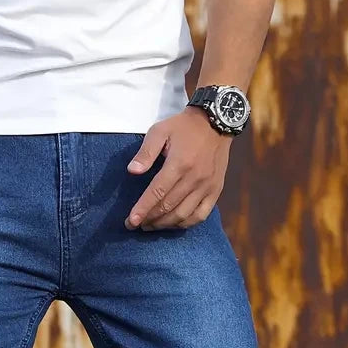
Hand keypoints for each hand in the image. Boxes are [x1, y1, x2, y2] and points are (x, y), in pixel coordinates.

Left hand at [125, 108, 231, 230]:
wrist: (217, 122)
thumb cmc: (184, 127)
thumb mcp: (160, 131)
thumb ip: (146, 152)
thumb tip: (132, 171)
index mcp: (179, 164)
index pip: (157, 193)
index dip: (142, 209)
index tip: (130, 222)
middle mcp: (194, 178)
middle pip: (168, 207)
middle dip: (149, 219)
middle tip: (137, 224)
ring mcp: (207, 186)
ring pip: (183, 215)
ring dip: (164, 224)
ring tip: (151, 225)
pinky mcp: (216, 191)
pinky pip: (200, 215)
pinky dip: (185, 224)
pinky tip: (173, 224)